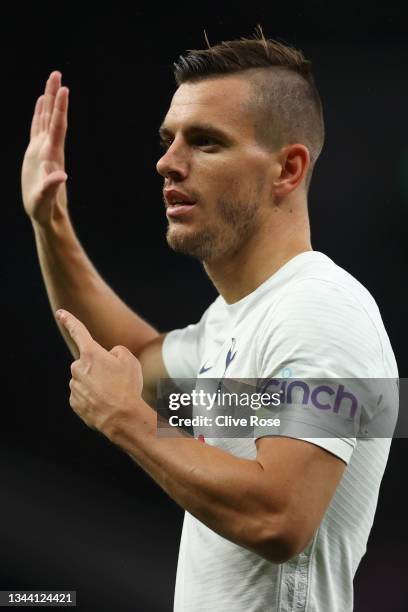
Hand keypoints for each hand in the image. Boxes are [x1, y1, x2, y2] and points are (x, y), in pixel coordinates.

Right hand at [21, 71, 68, 226]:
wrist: (46, 213)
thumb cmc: (45, 208)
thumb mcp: (46, 199)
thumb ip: (52, 187)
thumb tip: (62, 176)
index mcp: (52, 155)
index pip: (57, 127)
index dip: (60, 108)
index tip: (64, 89)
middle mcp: (49, 148)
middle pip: (53, 117)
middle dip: (54, 95)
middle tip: (56, 73)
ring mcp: (43, 149)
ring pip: (45, 119)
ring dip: (48, 100)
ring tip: (51, 80)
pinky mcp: (36, 153)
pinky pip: (37, 128)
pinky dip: (39, 113)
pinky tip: (40, 103)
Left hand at [56, 309, 143, 436]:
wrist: (122, 417)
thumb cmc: (127, 386)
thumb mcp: (130, 360)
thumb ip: (116, 351)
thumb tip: (108, 356)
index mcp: (91, 354)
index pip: (78, 332)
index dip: (69, 320)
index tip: (60, 313)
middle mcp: (78, 368)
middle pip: (88, 363)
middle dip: (99, 368)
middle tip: (116, 380)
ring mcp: (75, 386)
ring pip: (85, 380)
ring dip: (97, 384)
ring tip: (113, 394)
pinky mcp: (74, 402)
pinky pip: (84, 395)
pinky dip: (93, 398)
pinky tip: (105, 403)